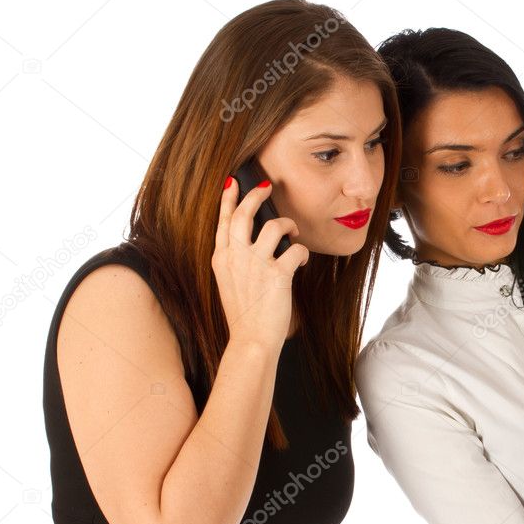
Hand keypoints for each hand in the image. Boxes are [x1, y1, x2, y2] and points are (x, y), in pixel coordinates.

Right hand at [213, 176, 308, 349]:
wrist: (250, 340)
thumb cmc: (244, 315)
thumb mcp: (230, 284)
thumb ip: (237, 261)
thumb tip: (256, 241)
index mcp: (220, 258)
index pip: (223, 220)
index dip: (228, 199)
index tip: (233, 183)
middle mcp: (235, 257)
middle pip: (244, 212)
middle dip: (256, 194)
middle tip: (267, 186)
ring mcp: (255, 264)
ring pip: (273, 226)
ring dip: (288, 225)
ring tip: (294, 232)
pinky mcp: (277, 274)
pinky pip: (296, 250)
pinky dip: (302, 252)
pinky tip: (301, 260)